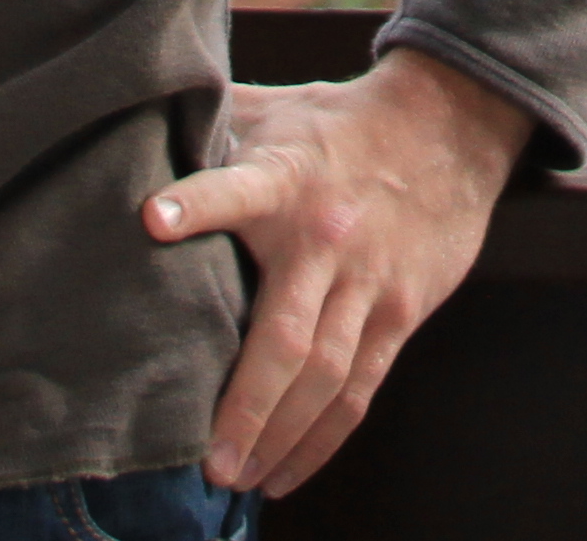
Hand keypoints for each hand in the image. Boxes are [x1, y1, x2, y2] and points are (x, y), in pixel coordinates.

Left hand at [144, 46, 537, 494]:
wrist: (450, 125)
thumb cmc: (338, 121)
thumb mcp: (274, 108)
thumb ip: (211, 125)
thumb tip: (136, 116)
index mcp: (285, 180)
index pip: (237, 188)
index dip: (196, 204)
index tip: (151, 220)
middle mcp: (326, 238)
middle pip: (288, 336)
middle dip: (247, 405)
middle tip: (208, 461)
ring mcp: (369, 280)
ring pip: (326, 376)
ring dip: (281, 435)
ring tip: (238, 479)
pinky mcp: (400, 309)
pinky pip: (361, 387)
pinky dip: (324, 438)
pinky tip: (286, 472)